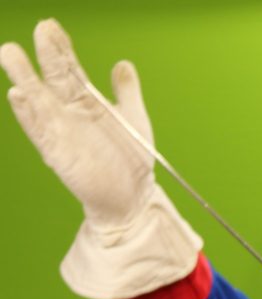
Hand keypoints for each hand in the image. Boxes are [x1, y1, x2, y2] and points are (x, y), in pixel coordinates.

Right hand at [1, 18, 154, 238]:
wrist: (132, 195)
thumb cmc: (133, 158)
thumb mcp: (134, 119)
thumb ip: (127, 91)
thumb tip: (123, 64)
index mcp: (87, 100)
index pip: (69, 67)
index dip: (60, 47)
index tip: (51, 25)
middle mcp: (68, 111)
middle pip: (52, 77)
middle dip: (47, 54)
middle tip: (41, 29)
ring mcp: (60, 130)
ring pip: (38, 99)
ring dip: (24, 77)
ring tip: (10, 53)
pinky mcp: (56, 151)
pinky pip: (37, 130)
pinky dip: (27, 115)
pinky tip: (17, 95)